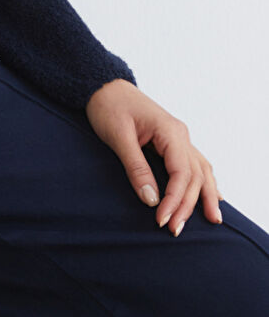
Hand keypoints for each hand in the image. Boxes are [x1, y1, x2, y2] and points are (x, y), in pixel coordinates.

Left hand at [84, 78, 222, 236]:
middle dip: (186, 205)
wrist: (102, 85)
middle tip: (174, 230)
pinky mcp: (171, 141)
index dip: (174, 199)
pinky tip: (214, 195)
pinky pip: (194, 164)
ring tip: (212, 220)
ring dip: (204, 196)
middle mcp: (180, 134)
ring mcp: (178, 137)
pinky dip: (204, 181)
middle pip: (193, 176)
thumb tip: (151, 199)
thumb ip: (136, 167)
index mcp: (170, 131)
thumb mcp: (118, 136)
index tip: (161, 220)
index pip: (181, 173)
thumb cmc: (108, 106)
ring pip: (200, 170)